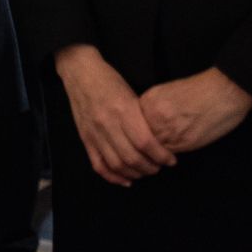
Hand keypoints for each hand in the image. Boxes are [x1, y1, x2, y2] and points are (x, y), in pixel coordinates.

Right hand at [55, 44, 176, 185]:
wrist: (80, 72)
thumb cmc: (109, 80)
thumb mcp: (131, 92)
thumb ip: (142, 116)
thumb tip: (160, 139)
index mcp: (122, 110)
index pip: (145, 142)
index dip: (161, 156)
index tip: (171, 159)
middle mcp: (107, 123)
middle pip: (132, 157)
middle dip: (151, 167)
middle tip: (160, 166)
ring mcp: (94, 132)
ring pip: (117, 164)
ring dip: (135, 173)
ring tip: (145, 171)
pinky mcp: (85, 138)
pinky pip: (99, 164)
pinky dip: (113, 177)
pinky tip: (126, 180)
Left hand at [139, 68, 251, 153]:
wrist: (224, 91)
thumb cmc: (199, 90)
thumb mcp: (167, 93)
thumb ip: (152, 108)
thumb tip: (144, 124)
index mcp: (148, 101)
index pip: (131, 125)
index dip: (134, 134)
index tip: (138, 139)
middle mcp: (154, 116)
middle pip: (138, 139)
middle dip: (142, 147)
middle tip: (146, 152)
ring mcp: (169, 130)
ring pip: (152, 149)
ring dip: (154, 155)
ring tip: (158, 156)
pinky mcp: (184, 142)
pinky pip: (169, 154)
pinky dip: (168, 157)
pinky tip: (172, 154)